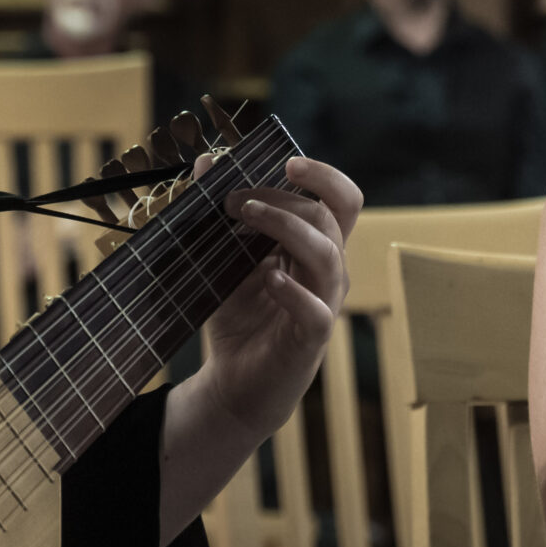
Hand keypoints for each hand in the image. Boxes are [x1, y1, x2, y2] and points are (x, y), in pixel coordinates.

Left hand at [192, 156, 360, 439]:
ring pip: (328, 257)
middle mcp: (328, 272)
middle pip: (329, 219)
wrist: (233, 385)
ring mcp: (323, 304)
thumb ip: (219, 214)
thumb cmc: (239, 317)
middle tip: (234, 198)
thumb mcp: (223, 259)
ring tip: (246, 215)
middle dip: (282, 199)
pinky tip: (267, 278)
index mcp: (315, 247)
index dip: (325, 176)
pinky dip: (293, 290)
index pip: (341, 201)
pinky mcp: (310, 340)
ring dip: (286, 227)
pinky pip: (317, 311)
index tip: (287, 162)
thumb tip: (204, 161)